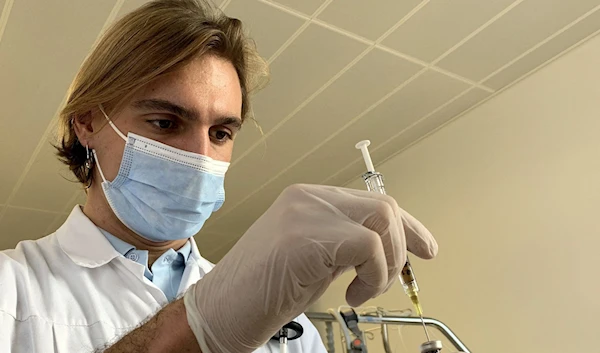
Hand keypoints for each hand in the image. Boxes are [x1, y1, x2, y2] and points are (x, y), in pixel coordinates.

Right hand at [184, 184, 437, 352]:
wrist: (217, 311)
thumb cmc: (258, 293)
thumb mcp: (310, 259)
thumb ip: (342, 245)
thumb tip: (382, 251)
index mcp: (307, 200)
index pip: (371, 202)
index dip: (407, 227)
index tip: (426, 248)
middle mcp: (308, 198)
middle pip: (384, 207)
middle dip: (402, 247)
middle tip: (389, 282)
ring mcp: (307, 214)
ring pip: (382, 220)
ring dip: (386, 265)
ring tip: (363, 291)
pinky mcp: (308, 238)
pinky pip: (368, 247)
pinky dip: (373, 277)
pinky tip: (352, 295)